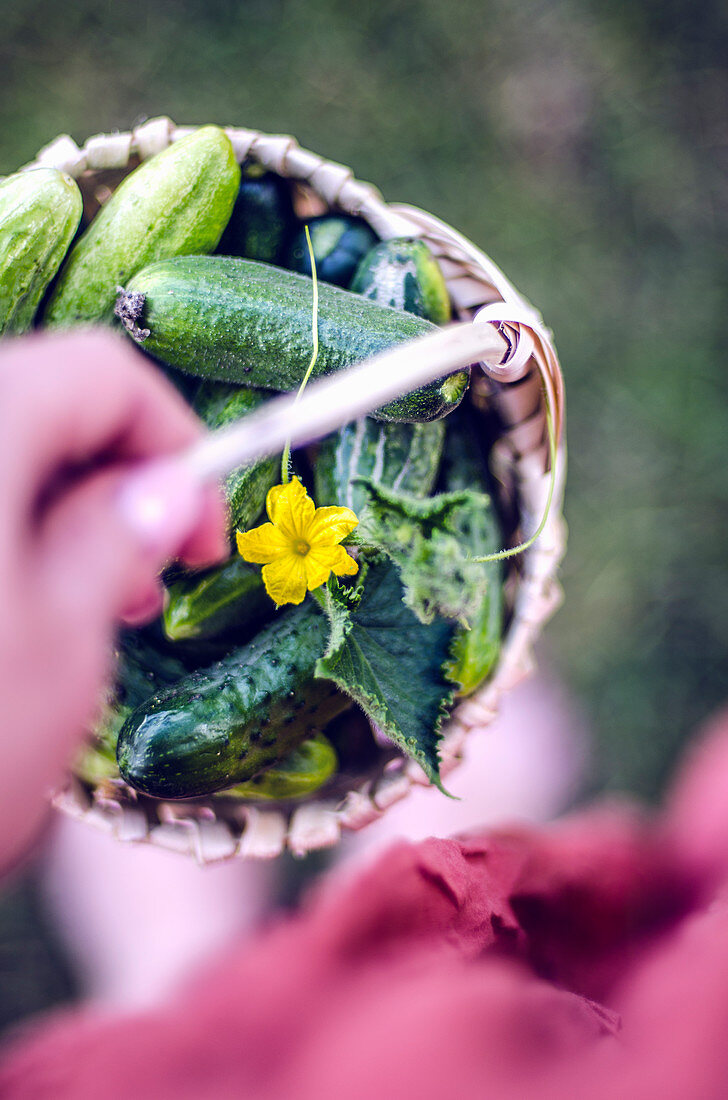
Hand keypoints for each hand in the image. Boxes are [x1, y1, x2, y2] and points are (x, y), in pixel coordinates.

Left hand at [0, 329, 227, 870]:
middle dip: (118, 472)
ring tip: (102, 596)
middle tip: (161, 566)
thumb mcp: (61, 643)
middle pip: (38, 399)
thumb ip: (120, 537)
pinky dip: (8, 530)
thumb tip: (166, 488)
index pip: (97, 372)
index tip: (203, 518)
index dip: (172, 434)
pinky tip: (27, 601)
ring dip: (61, 503)